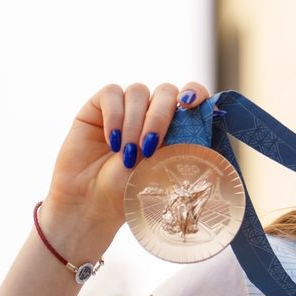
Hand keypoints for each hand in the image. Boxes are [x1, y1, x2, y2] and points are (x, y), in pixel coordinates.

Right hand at [39, 82, 209, 255]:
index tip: (191, 103)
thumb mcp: (164, 168)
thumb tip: (201, 127)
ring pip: (138, 91)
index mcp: (175, 123)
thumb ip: (181, 144)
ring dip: (134, 122)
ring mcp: (126, 106)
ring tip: (127, 154)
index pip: (192, 94)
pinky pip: (111, 93)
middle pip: (165, 91)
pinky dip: (114, 116)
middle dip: (160, 117)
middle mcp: (152, 110)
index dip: (195, 91)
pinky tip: (112, 141)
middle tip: (149, 147)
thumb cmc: (132, 190)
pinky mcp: (98, 106)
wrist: (93, 204)